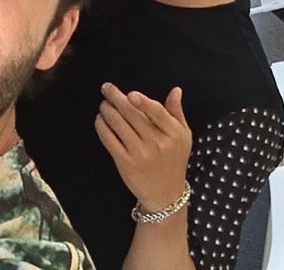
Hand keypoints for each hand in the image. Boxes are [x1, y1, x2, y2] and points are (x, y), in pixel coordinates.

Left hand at [95, 82, 191, 211]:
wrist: (165, 194)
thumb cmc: (174, 160)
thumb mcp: (183, 135)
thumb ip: (176, 111)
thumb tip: (176, 90)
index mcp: (172, 134)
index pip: (157, 112)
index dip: (143, 102)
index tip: (130, 93)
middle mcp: (156, 143)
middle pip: (132, 114)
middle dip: (115, 98)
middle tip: (106, 88)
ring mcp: (140, 154)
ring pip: (118, 124)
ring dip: (106, 110)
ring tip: (104, 104)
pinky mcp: (125, 163)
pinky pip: (109, 140)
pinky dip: (101, 126)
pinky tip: (100, 119)